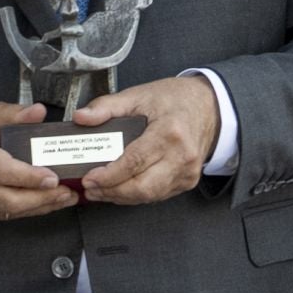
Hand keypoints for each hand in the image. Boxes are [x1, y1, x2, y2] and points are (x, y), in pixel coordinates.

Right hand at [0, 102, 78, 220]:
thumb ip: (14, 113)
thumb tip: (39, 112)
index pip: (1, 170)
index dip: (28, 178)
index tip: (52, 178)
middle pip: (8, 199)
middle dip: (41, 198)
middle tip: (66, 191)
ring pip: (9, 211)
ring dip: (40, 206)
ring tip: (64, 197)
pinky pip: (5, 215)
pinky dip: (29, 210)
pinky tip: (47, 203)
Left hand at [77, 76, 219, 204]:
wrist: (210, 106)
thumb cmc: (177, 99)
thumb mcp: (139, 95)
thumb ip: (107, 106)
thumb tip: (82, 118)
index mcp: (170, 132)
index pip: (135, 162)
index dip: (109, 175)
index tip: (89, 178)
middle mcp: (182, 155)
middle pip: (142, 187)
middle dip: (111, 192)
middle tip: (90, 188)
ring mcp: (187, 171)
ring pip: (149, 195)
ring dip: (121, 197)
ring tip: (100, 190)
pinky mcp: (187, 181)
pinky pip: (157, 195)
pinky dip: (136, 195)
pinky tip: (121, 189)